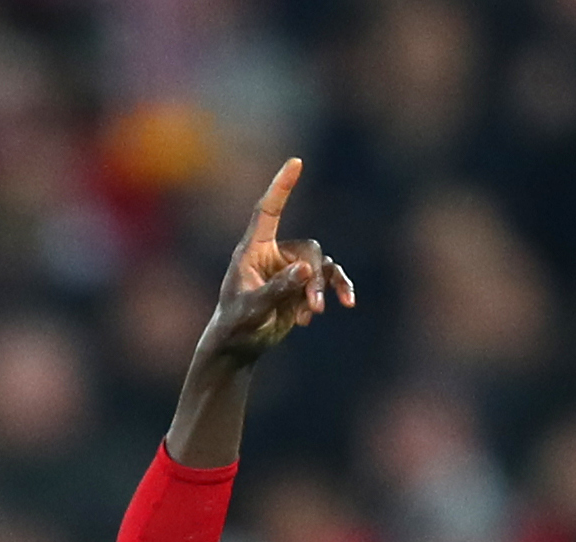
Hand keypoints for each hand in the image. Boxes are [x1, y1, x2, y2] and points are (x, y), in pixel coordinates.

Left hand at [193, 159, 352, 371]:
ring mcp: (290, 267)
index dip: (281, 187)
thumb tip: (307, 270)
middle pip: (309, 250)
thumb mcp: (253, 309)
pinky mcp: (303, 283)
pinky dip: (335, 291)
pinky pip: (328, 278)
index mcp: (252, 250)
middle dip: (314, 279)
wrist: (240, 345)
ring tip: (314, 313)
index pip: (268, 211)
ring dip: (322, 288)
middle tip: (313, 308)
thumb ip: (277, 289)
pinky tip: (339, 306)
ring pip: (321, 265)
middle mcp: (273, 253)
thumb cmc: (236, 325)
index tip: (296, 162)